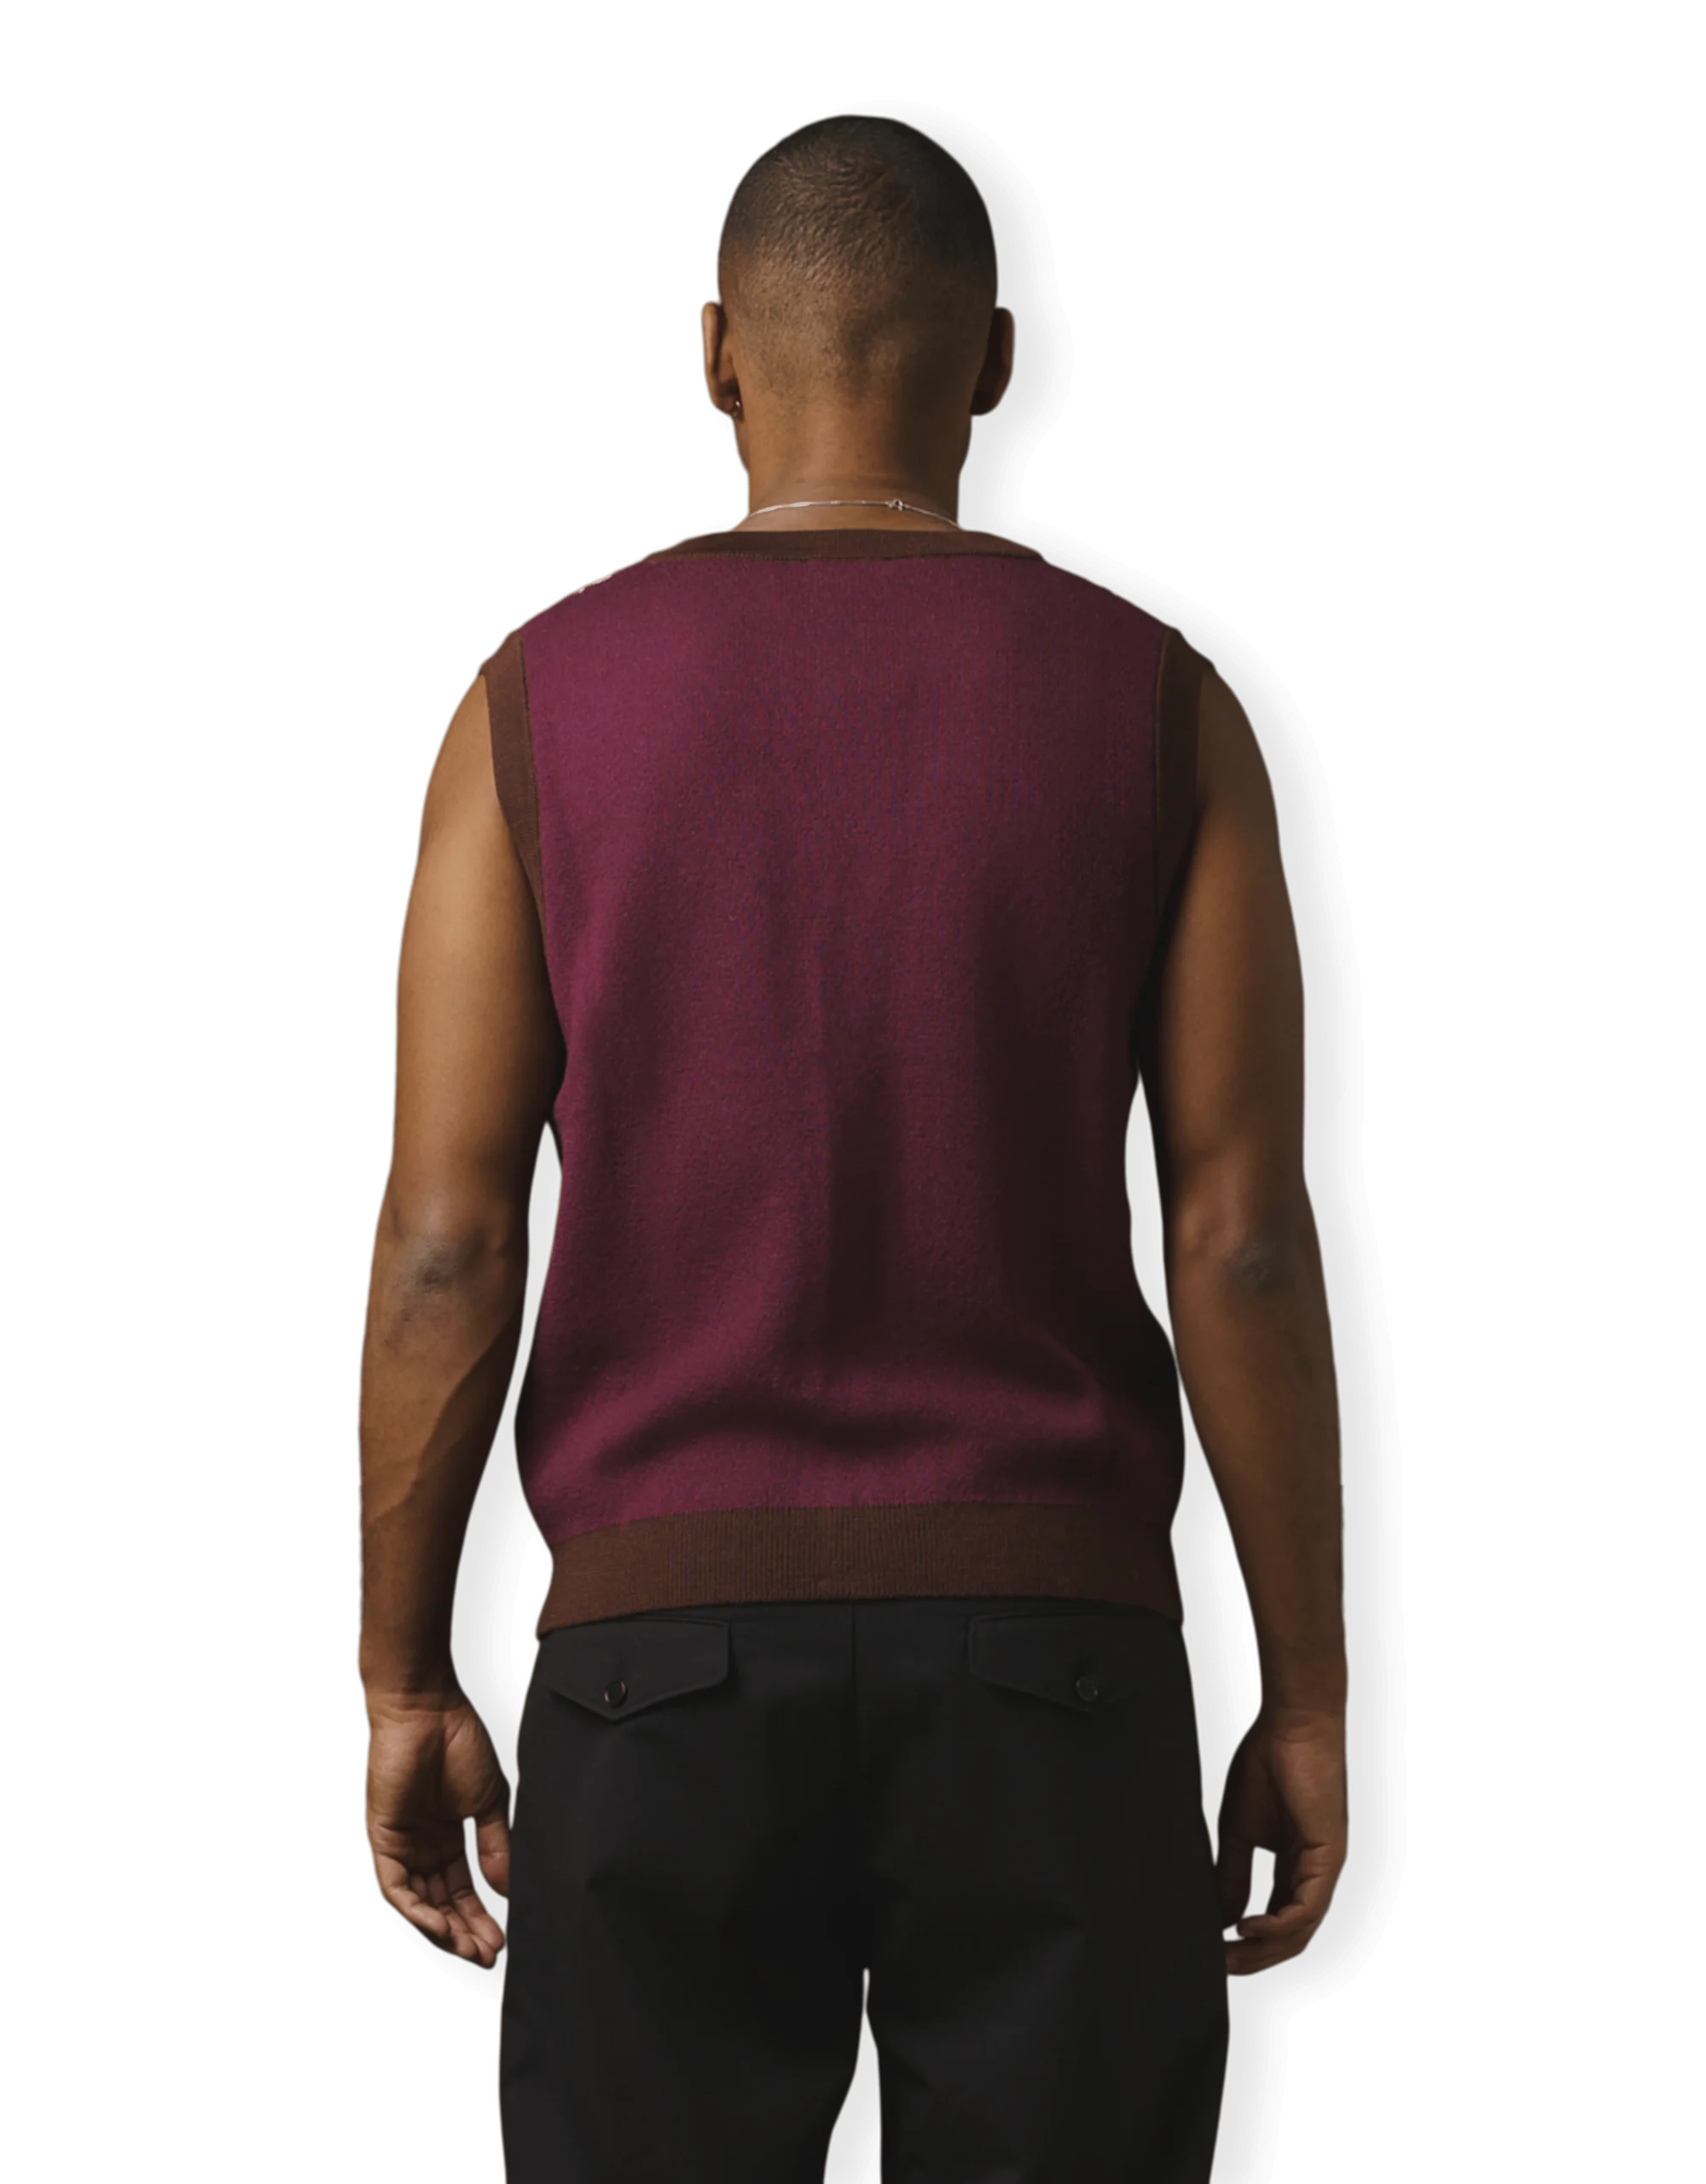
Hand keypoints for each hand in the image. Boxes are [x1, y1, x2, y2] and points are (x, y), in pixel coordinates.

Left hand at [362, 1683, 512, 1970]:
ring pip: (420, 1904)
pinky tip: (444, 1928)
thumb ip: (497, 1847)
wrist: (427, 1709)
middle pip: (443, 1904)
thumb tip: (510, 1891)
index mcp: (449, 1837)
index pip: (464, 1890)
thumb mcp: (490, 1802)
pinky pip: (397, 1890)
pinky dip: (419, 1912)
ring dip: (445, 1931)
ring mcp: (402, 1846)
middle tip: (491, 1956)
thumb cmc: (460, 1742)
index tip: (506, 1939)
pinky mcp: (382, 1842)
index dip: (483, 1917)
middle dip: (467, 1933)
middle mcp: (424, 1847)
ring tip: (473, 1950)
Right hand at [1214, 1706, 1349, 1978]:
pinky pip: (1308, 1907)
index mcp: (1295, 1868)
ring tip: (1229, 1954)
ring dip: (1264, 1950)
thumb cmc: (1267, 1763)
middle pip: (1290, 1938)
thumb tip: (1222, 1919)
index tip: (1214, 1955)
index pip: (1276, 1923)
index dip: (1248, 1945)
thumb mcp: (1240, 1830)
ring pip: (1301, 1932)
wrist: (1291, 1723)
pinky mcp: (1330, 1857)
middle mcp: (1315, 1875)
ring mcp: (1326, 1869)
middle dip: (1254, 1958)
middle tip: (1218, 1968)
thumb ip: (1234, 1875)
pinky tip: (1248, 1927)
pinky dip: (1278, 1925)